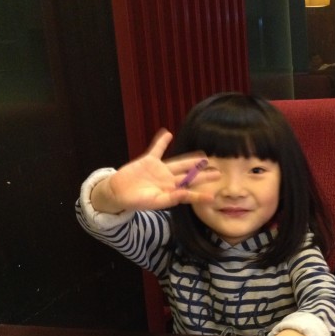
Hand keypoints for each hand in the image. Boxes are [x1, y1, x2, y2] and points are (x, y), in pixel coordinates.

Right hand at [91, 129, 218, 212]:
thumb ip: (170, 198)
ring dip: (191, 160)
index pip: (189, 193)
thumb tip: (186, 193)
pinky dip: (161, 142)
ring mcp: (159, 170)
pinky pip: (156, 149)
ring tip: (203, 156)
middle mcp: (168, 181)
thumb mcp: (154, 202)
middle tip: (218, 172)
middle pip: (189, 176)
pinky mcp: (148, 161)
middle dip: (203, 175)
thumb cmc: (135, 201)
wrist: (117, 193)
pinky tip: (167, 133)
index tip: (213, 196)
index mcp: (170, 192)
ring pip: (179, 163)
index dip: (200, 195)